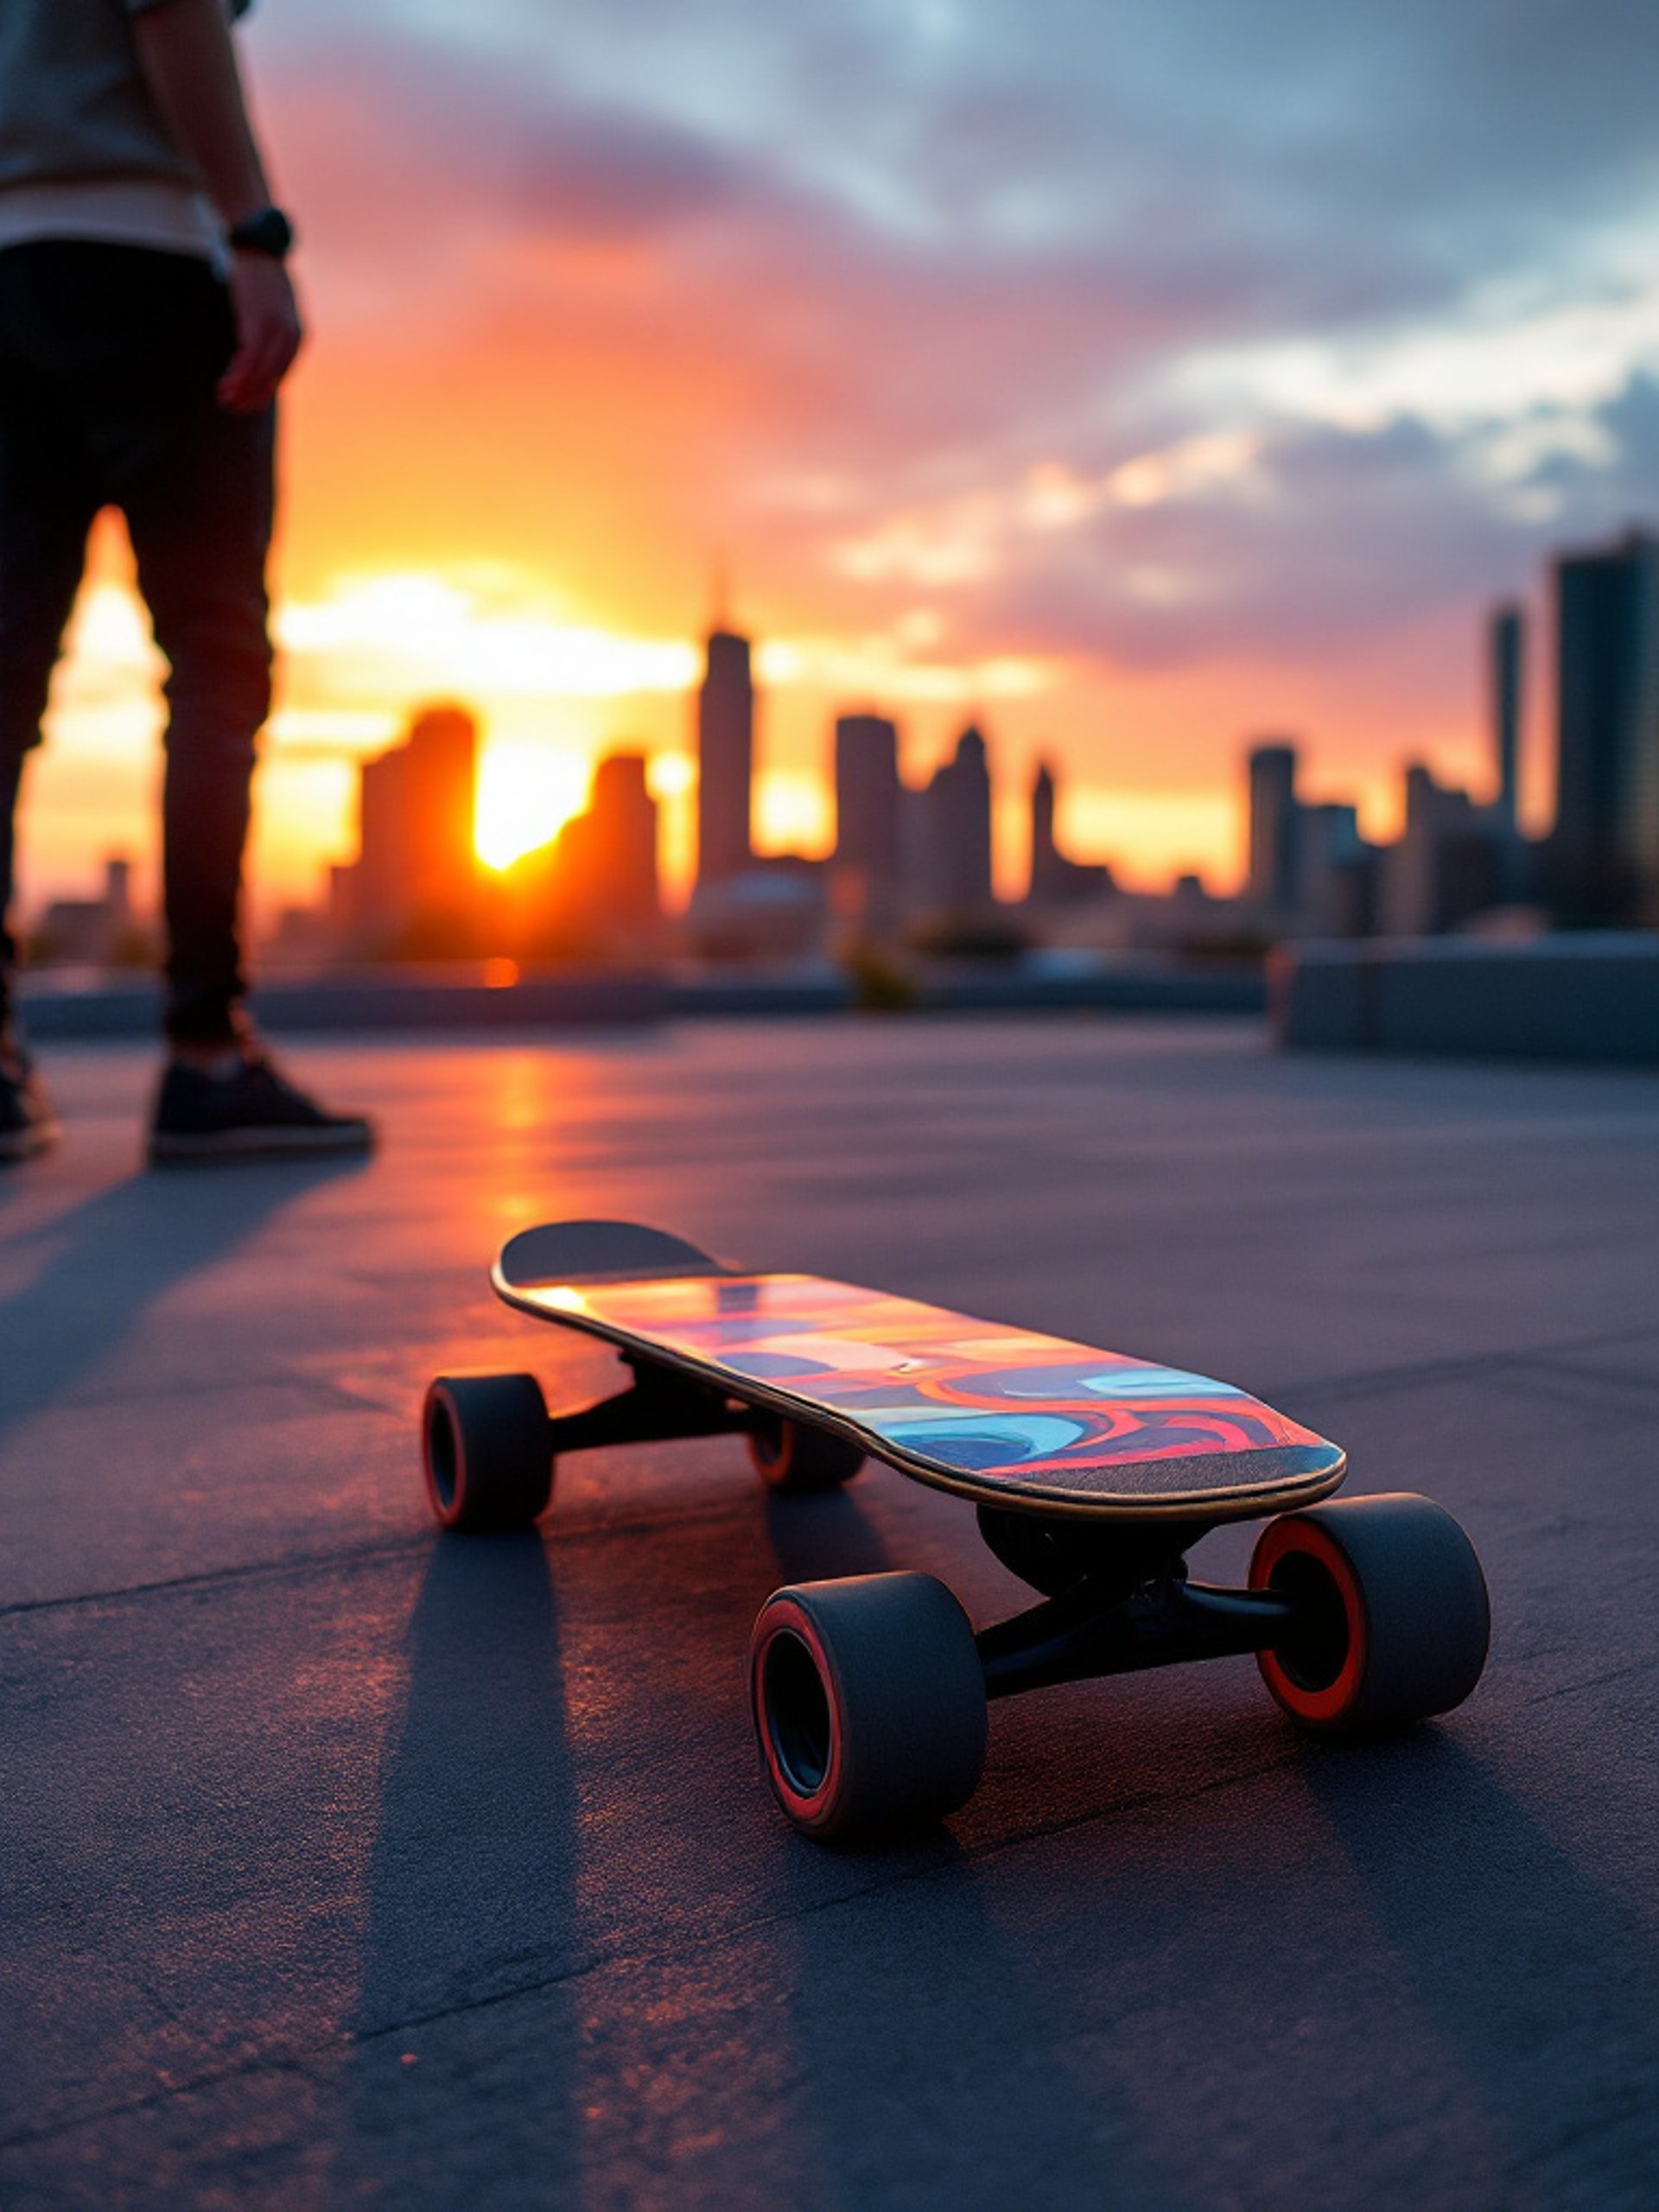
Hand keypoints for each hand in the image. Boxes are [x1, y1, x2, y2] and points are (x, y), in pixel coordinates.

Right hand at [217, 251, 302, 412]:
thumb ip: (268, 335)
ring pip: (261, 371)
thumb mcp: (271, 311)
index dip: (260, 394)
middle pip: (272, 378)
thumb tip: (254, 357)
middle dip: (251, 396)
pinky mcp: (259, 320)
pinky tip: (225, 383)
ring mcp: (277, 329)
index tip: (242, 405)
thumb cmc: (260, 280)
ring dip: (242, 389)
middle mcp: (292, 337)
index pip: (280, 376)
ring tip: (223, 399)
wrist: (257, 246)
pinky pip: (251, 357)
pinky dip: (238, 373)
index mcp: (297, 338)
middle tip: (230, 407)